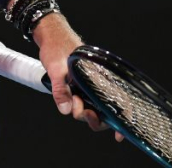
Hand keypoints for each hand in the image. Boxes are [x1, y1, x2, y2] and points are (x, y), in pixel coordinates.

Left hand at [32, 13, 123, 141]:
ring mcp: (87, 85)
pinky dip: (78, 106)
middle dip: (93, 118)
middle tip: (80, 111)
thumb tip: (66, 111)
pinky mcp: (78, 85)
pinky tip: (70, 104)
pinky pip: (82, 101)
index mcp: (100, 78)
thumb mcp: (56, 69)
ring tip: (70, 101)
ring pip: (92, 107)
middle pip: (104, 111)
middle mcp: (97, 83)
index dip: (121, 121)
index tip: (118, 136)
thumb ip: (60, 90)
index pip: (120, 103)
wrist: (49, 34)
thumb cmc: (56, 47)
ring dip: (82, 111)